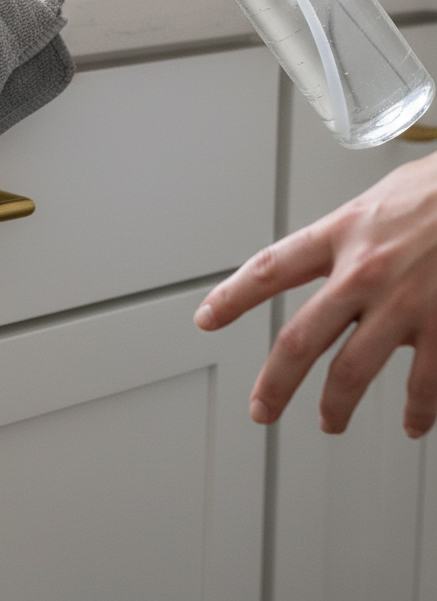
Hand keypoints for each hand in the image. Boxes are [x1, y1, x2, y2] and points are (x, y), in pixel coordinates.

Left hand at [194, 150, 436, 436]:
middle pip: (301, 338)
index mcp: (343, 233)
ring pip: (354, 371)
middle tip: (261, 408)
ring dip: (337, 404)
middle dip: (276, 383)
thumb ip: (350, 238)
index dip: (232, 297)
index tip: (208, 318)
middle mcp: (366, 271)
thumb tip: (334, 264)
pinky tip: (412, 422)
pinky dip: (417, 409)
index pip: (270, 269)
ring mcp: (407, 303)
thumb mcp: (378, 200)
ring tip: (329, 421)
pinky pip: (426, 382)